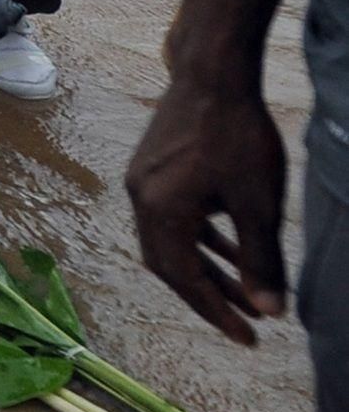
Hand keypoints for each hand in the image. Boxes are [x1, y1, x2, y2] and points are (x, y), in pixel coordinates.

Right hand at [129, 75, 289, 341]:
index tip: (249, 338)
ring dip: (207, 268)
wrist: (212, 73)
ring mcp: (144, 181)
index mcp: (161, 211)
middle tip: (246, 324)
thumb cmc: (237, 135)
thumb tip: (269, 311)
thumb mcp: (258, 204)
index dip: (217, 312)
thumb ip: (261, 260)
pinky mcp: (154, 166)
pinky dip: (200, 238)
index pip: (184, 279)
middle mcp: (142, 199)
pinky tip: (228, 242)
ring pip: (172, 241)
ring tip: (244, 291)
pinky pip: (173, 216)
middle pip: (170, 264)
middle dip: (209, 297)